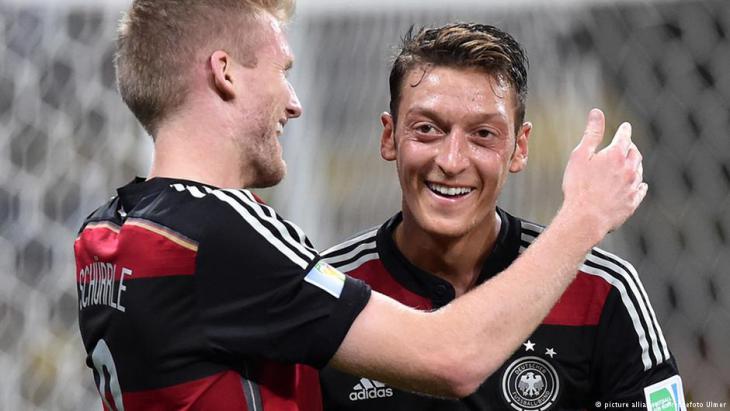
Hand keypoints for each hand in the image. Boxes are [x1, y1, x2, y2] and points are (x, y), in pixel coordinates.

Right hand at [561, 108, 646, 236]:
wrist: (585, 218)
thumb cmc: (578, 186)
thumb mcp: (580, 156)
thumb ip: (591, 133)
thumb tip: (596, 112)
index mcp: (616, 155)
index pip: (624, 137)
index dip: (624, 130)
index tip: (625, 127)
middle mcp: (629, 168)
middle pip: (635, 153)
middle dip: (631, 147)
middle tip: (626, 145)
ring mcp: (633, 186)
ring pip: (639, 171)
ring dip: (635, 165)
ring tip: (629, 164)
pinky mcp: (633, 202)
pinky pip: (641, 190)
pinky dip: (639, 184)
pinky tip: (637, 184)